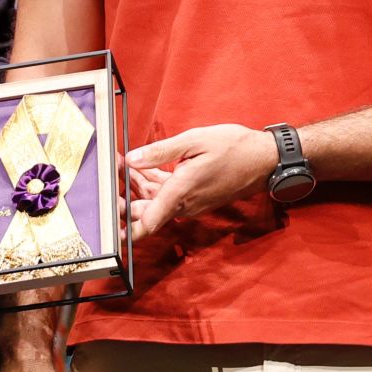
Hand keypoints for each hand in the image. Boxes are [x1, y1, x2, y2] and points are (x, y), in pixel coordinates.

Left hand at [122, 125, 278, 240]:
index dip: (126, 230)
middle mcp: (184, 204)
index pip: (148, 223)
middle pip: (145, 211)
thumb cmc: (233, 147)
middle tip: (107, 177)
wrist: (263, 160)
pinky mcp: (195, 198)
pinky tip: (141, 167)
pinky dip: (153, 184)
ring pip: (155, 201)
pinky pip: (167, 196)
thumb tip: (132, 159)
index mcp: (181, 192)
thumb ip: (161, 152)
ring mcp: (190, 203)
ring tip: (120, 163)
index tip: (109, 226)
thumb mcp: (194, 141)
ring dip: (137, 186)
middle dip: (123, 198)